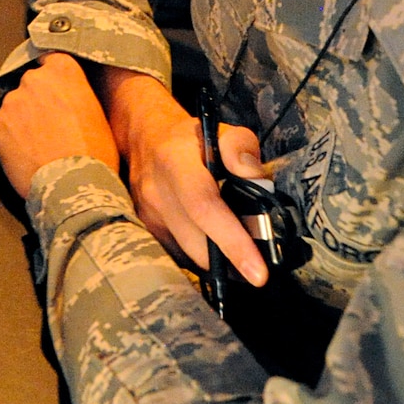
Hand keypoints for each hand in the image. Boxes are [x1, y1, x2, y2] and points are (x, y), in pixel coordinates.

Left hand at [0, 52, 119, 197]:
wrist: (73, 185)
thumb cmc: (94, 155)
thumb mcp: (97, 113)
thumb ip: (77, 94)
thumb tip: (68, 99)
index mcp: (63, 70)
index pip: (50, 60)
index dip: (52, 78)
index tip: (53, 89)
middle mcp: (34, 79)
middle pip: (30, 84)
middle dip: (37, 101)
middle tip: (50, 126)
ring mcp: (12, 101)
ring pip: (14, 106)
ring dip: (22, 120)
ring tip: (39, 144)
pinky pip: (1, 127)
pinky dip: (9, 137)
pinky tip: (26, 152)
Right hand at [105, 70, 269, 285]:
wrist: (143, 140)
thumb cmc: (189, 139)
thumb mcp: (220, 130)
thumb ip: (242, 147)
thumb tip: (256, 180)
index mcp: (175, 163)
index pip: (204, 208)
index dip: (233, 242)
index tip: (259, 273)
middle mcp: (155, 193)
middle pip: (198, 245)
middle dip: (232, 263)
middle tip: (260, 265)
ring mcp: (146, 216)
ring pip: (189, 258)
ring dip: (218, 264)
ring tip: (240, 258)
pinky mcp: (145, 232)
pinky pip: (178, 257)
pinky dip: (201, 259)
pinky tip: (215, 248)